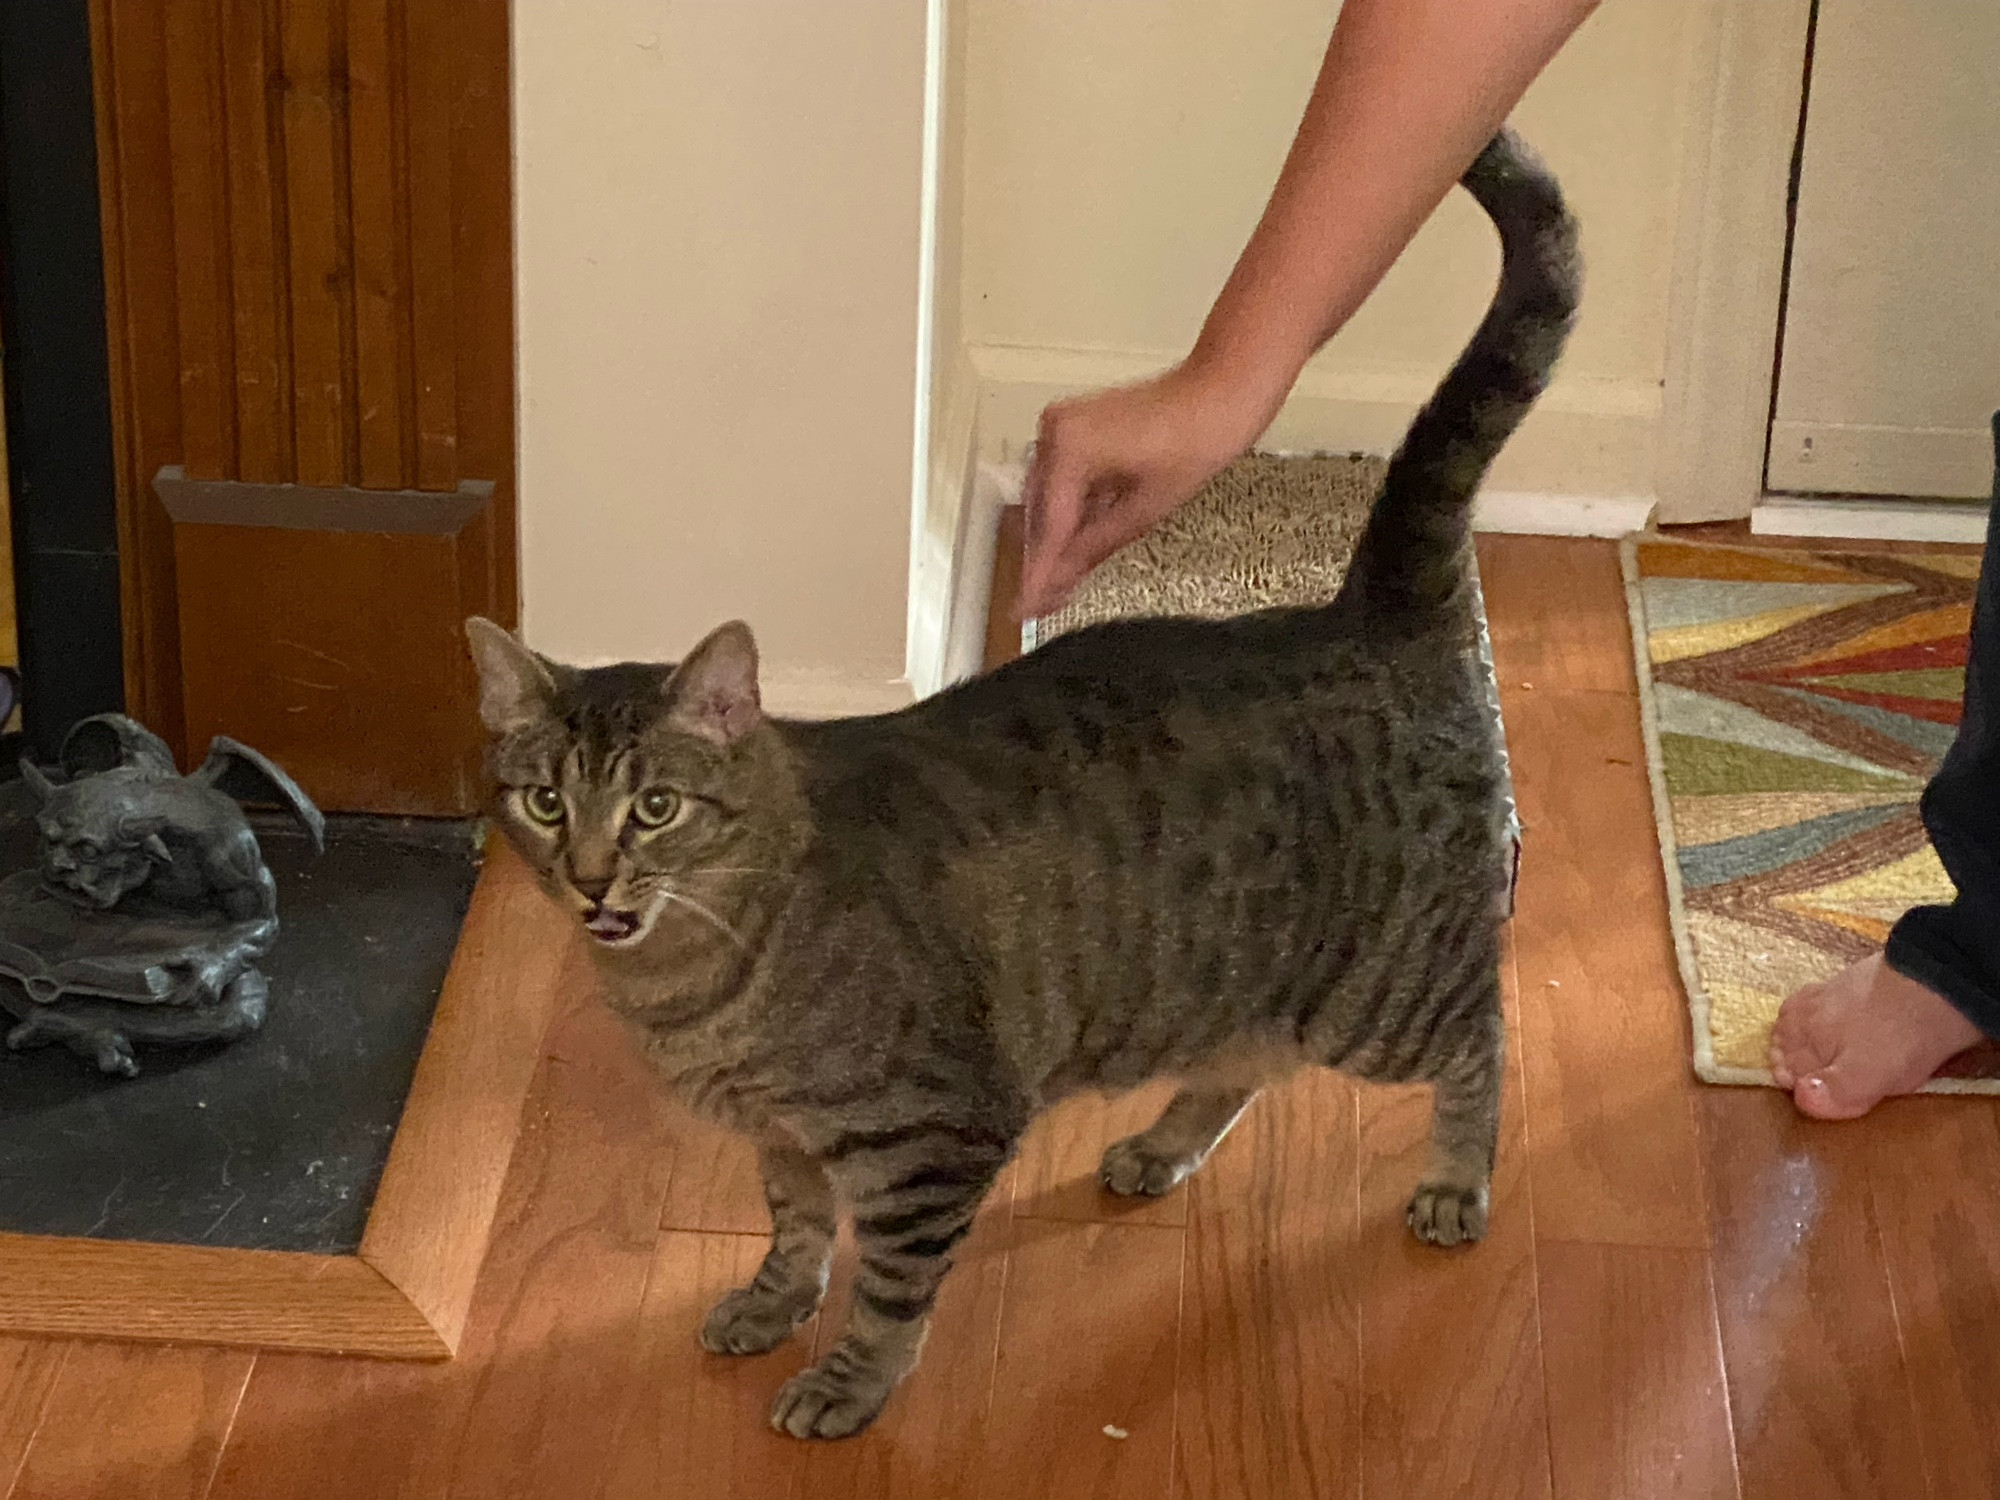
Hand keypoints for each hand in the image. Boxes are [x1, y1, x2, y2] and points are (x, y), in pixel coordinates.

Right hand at [1016, 361, 1277, 618]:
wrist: (1218, 392)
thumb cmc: (1197, 437)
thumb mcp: (1144, 510)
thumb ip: (1094, 548)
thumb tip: (1061, 579)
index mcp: (1070, 449)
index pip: (1049, 528)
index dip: (1039, 574)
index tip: (1026, 608)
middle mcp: (1055, 432)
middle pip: (1041, 514)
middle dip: (1046, 559)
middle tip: (1043, 603)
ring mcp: (1062, 425)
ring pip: (1048, 499)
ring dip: (1056, 538)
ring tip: (1059, 583)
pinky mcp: (1074, 426)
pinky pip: (1061, 479)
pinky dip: (1069, 511)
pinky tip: (1074, 544)